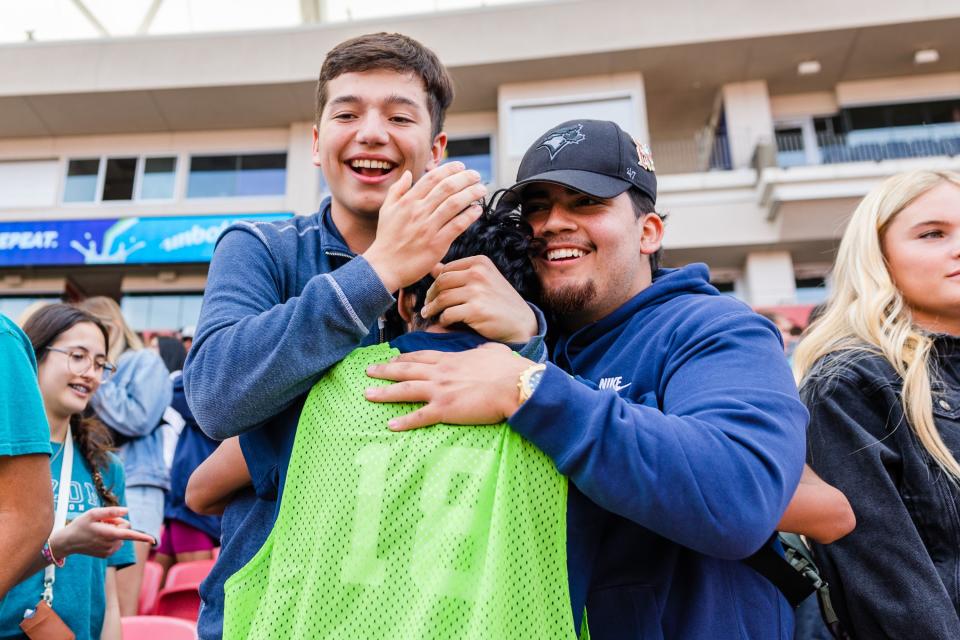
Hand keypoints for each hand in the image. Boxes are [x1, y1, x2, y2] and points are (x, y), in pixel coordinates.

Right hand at [51, 507, 154, 558]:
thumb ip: (111, 512)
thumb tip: (127, 511)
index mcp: (109, 534)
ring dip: (112, 531)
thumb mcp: (92, 513)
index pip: (130, 534)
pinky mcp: (106, 555)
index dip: (143, 537)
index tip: (154, 540)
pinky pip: (115, 542)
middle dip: (117, 523)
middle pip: (125, 528)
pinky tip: (97, 537)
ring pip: (120, 535)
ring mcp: (109, 551)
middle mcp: (111, 545)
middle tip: (101, 523)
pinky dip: (109, 537)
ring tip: (98, 530)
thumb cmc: (80, 525)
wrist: (67, 542)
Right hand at [364, 162, 486, 292]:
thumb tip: (408, 174)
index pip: (432, 178)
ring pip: (455, 204)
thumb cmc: (386, 239)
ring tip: (481, 189)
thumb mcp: (386, 210)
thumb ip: (397, 190)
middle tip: (476, 175)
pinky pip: (457, 225)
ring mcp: (428, 228)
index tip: (461, 166)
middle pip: (447, 187)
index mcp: (407, 201)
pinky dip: (469, 215)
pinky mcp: (437, 244)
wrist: (384, 267)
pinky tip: (477, 210)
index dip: (449, 169)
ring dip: (471, 193)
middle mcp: (419, 211)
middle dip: (465, 178)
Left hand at [364, 343, 532, 430]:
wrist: (515, 385)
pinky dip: (404, 422)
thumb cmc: (508, 369)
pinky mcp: (446, 409)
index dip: (404, 358)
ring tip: (367, 395)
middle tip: (368, 371)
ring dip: (385, 392)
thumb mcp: (492, 352)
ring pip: (406, 390)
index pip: (421, 357)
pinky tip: (390, 426)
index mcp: (451, 359)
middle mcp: (441, 373)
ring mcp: (441, 391)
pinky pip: (420, 417)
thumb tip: (483, 351)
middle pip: (406, 370)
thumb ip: (481, 351)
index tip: (392, 359)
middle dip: (385, 371)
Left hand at [420, 256, 537, 342]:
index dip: (435, 283)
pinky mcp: (476, 310)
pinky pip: (448, 314)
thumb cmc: (499, 301)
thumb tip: (433, 267)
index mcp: (480, 262)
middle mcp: (478, 273)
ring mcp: (478, 291)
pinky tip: (443, 322)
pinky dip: (443, 319)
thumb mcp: (483, 280)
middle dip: (430, 295)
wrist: (521, 322)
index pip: (446, 269)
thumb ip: (459, 273)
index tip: (431, 294)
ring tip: (429, 315)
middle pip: (442, 282)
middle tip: (427, 306)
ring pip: (442, 298)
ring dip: (432, 309)